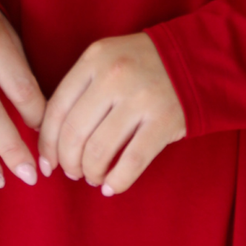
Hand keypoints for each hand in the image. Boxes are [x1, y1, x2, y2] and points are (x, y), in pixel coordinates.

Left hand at [38, 33, 185, 196]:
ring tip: (95, 177)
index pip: (57, 109)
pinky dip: (117, 181)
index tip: (48, 163)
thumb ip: (81, 89)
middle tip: (73, 172)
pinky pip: (131, 162)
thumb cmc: (145, 67)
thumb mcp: (108, 61)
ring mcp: (141, 98)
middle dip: (68, 162)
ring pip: (99, 151)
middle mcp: (115, 75)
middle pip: (75, 133)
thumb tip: (50, 139)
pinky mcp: (164, 120)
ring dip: (91, 173)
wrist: (199, 58)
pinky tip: (112, 186)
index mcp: (95, 58)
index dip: (47, 143)